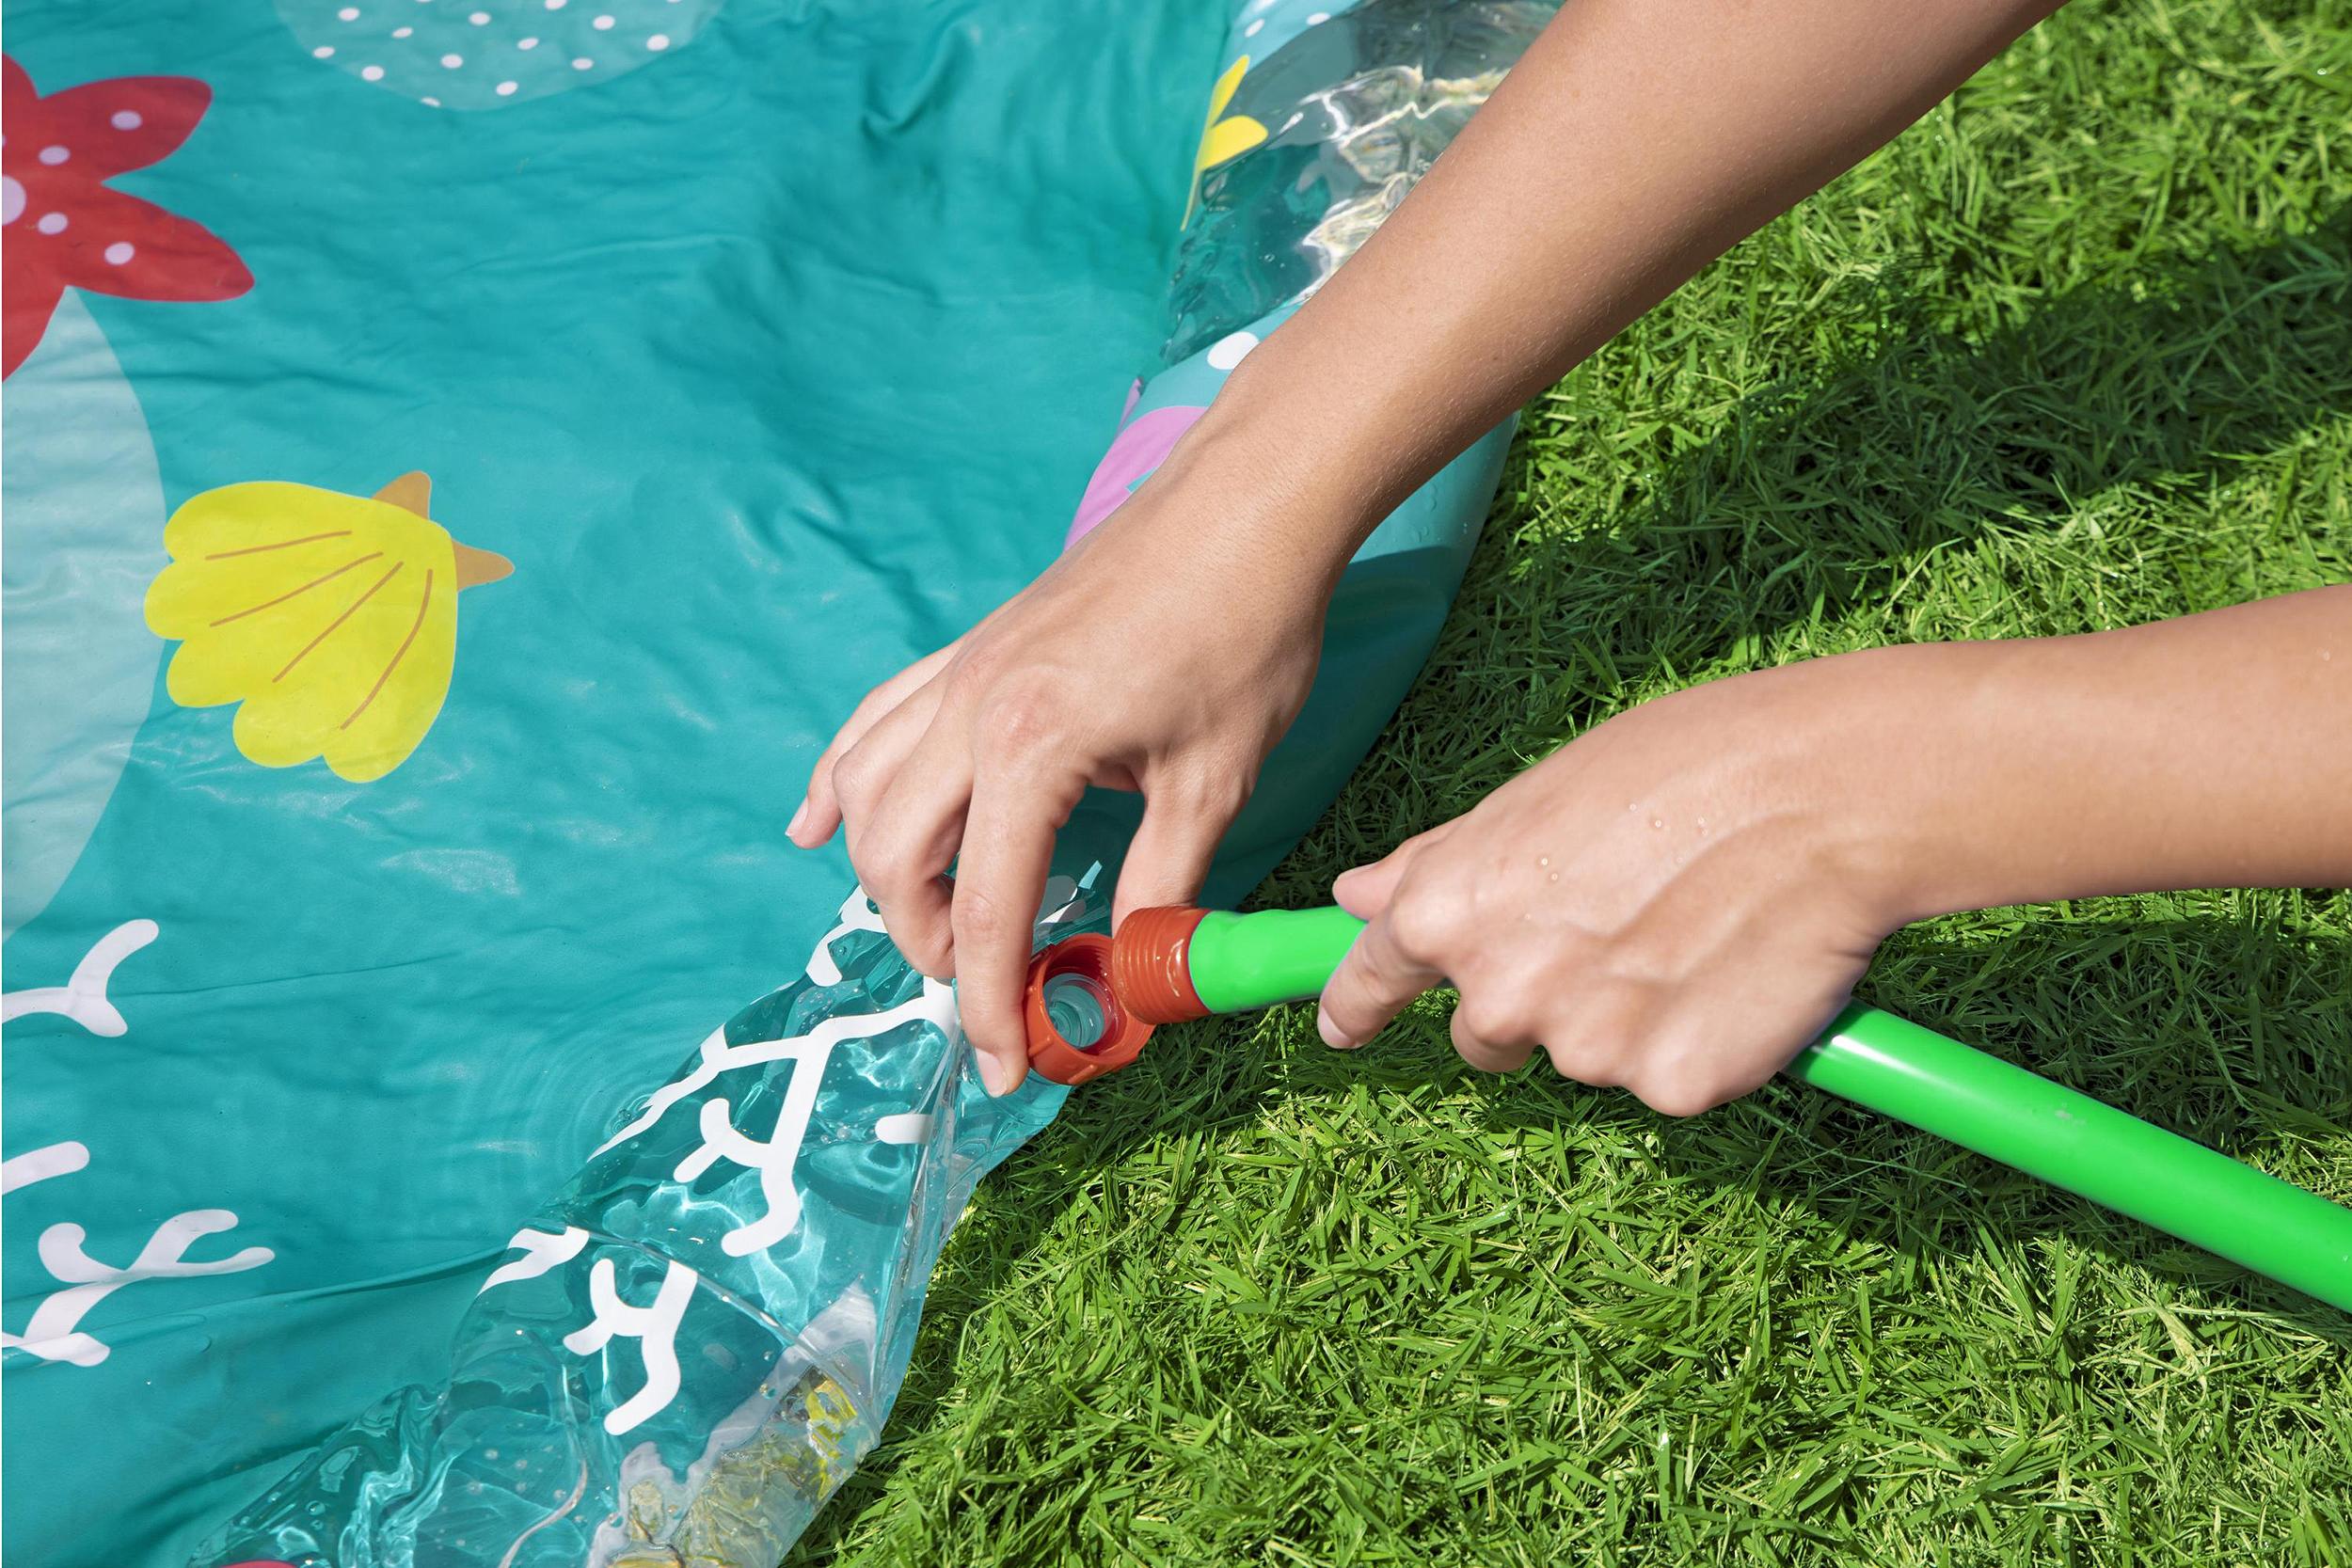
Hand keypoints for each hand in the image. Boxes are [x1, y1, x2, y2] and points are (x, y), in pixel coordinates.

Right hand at [791, 417, 1351, 1094]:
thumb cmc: (1243, 634)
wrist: (1243, 508)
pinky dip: (840, 782)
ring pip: (864, 793)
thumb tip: (1129, 978)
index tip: (1008, 1071)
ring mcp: (959, 673)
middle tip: (993, 989)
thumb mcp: (1214, 782)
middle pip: (894, 860)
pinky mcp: (969, 650)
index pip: (989, 913)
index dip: (993, 1005)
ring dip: (884, 874)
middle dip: (929, 944)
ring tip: (937, 926)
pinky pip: (872, 723)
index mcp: (1031, 750)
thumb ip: (1159, 888)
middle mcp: (969, 710)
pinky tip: (820, 824)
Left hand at [1317, 652, 1926, 1114]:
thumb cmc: (1681, 767)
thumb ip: (1441, 861)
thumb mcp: (1535, 796)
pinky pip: (1668, 1079)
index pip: (1373, 978)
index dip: (1356, 1004)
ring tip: (1694, 929)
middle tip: (1615, 929)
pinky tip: (1735, 973)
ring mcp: (1586, 1051)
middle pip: (1487, 1033)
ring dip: (1624, 1016)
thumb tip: (1354, 896)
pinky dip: (1697, 1042)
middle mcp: (1500, 994)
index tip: (1343, 1028)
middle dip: (1533, 998)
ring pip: (1586, 1055)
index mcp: (1449, 911)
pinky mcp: (1672, 1087)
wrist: (1823, 794)